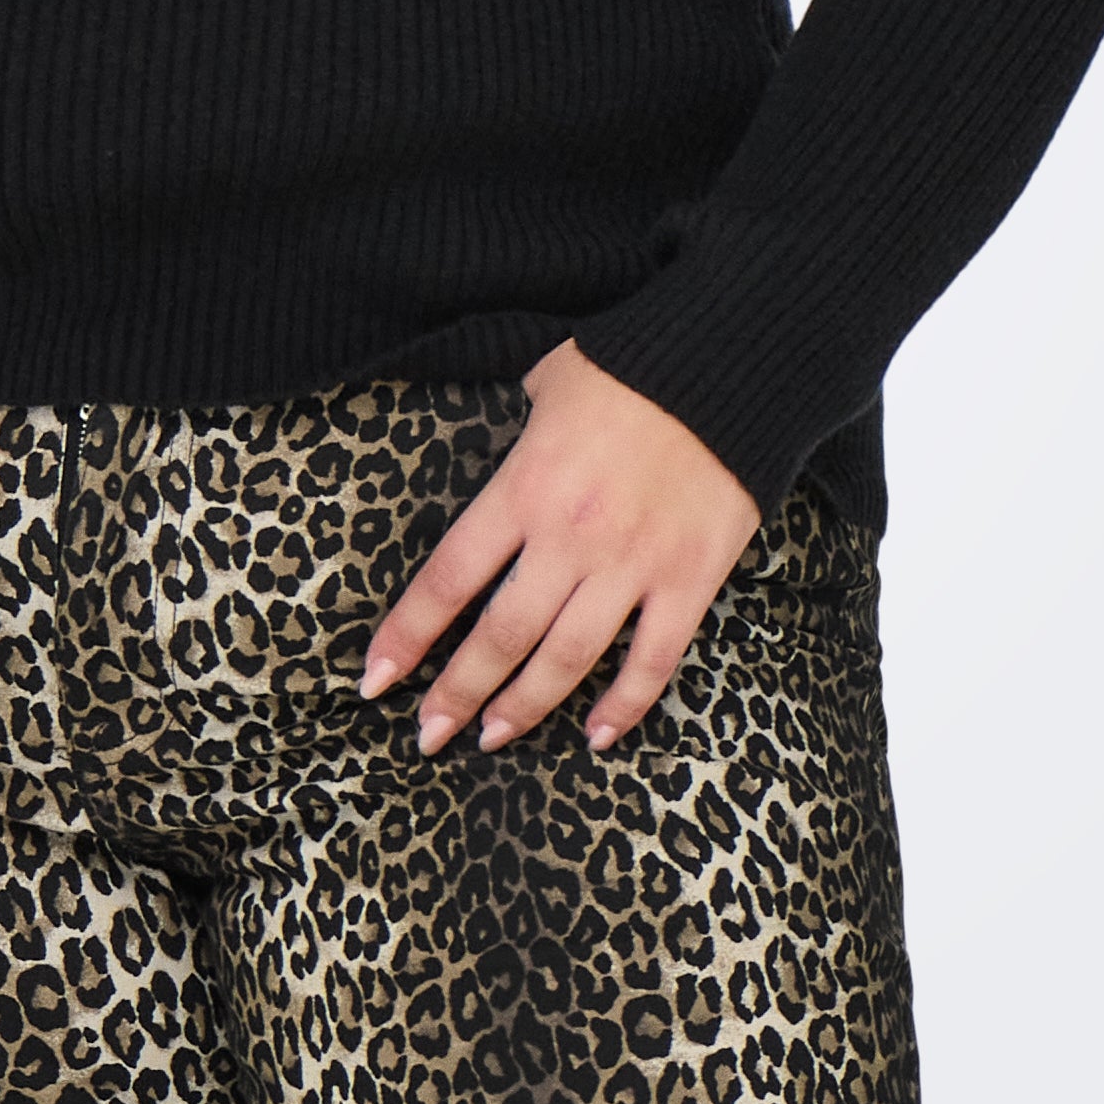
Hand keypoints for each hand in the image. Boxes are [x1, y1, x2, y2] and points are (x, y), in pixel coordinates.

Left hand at [360, 339, 763, 753]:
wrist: (729, 364)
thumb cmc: (629, 366)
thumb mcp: (548, 381)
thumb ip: (515, 422)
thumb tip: (502, 427)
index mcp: (524, 488)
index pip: (448, 579)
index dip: (407, 636)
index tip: (374, 678)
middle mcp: (571, 537)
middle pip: (500, 636)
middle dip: (456, 694)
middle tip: (427, 735)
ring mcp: (633, 564)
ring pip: (567, 660)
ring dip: (524, 708)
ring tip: (490, 739)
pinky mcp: (691, 579)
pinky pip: (653, 660)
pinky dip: (625, 706)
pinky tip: (597, 737)